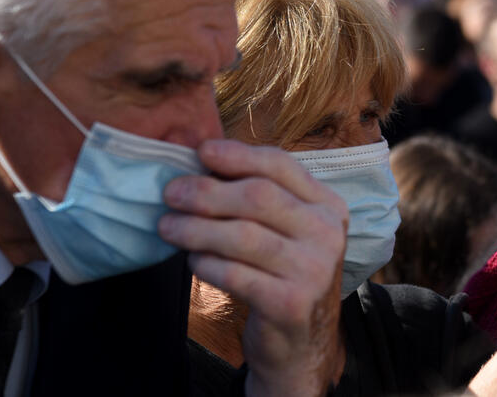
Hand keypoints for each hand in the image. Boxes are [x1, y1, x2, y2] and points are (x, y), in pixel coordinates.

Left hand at [159, 139, 348, 396]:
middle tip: (171, 193)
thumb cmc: (284, 275)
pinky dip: (206, 264)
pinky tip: (191, 260)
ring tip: (168, 227)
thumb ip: (262, 198)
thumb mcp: (288, 231)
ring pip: (243, 236)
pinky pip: (235, 274)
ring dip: (196, 229)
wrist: (301, 344)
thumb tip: (204, 163)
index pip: (282, 166)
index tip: (202, 151)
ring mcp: (313, 269)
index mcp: (328, 206)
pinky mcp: (290, 303)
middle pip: (259, 197)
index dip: (239, 155)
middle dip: (207, 192)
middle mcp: (327, 233)